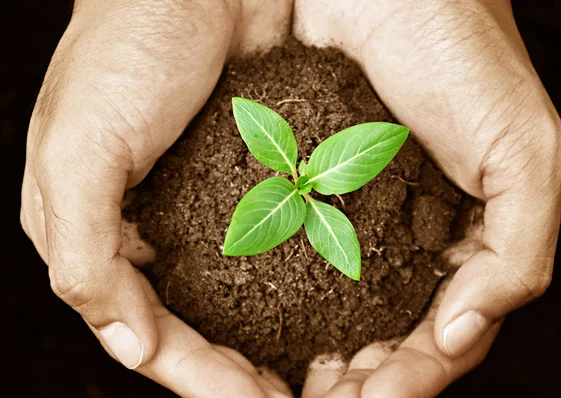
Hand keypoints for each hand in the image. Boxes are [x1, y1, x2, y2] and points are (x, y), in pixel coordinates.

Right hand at [20, 0, 292, 395]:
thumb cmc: (124, 48)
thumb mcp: (77, 148)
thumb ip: (87, 250)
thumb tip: (128, 344)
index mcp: (102, 234)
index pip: (148, 331)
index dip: (198, 376)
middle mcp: (156, 232)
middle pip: (198, 326)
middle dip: (240, 370)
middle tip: (294, 397)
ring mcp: (207, 210)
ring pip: (238, 298)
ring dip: (272, 338)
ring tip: (315, 371)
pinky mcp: (251, 182)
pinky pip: (273, 248)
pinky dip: (295, 283)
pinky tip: (326, 305)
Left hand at [295, 0, 560, 395]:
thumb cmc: (463, 54)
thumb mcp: (524, 153)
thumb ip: (516, 249)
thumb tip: (461, 333)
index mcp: (463, 238)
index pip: (443, 329)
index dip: (415, 373)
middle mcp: (406, 235)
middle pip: (386, 330)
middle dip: (362, 378)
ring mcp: (355, 215)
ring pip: (339, 306)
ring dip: (321, 354)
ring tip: (295, 387)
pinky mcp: (308, 189)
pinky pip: (295, 256)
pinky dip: (285, 299)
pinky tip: (268, 326)